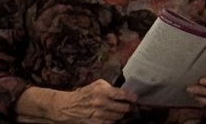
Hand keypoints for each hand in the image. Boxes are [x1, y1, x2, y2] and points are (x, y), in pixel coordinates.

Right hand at [17, 79, 136, 122]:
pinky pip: (111, 123)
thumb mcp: (97, 85)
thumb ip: (110, 87)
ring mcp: (99, 115)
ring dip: (122, 115)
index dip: (131, 97)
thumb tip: (122, 91)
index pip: (122, 95)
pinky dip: (114, 121)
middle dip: (128, 107)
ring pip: (118, 117)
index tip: (135, 98)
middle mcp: (102, 103)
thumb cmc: (85, 94)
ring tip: (123, 111)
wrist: (69, 107)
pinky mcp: (96, 123)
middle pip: (123, 108)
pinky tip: (114, 117)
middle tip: (131, 106)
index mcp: (103, 91)